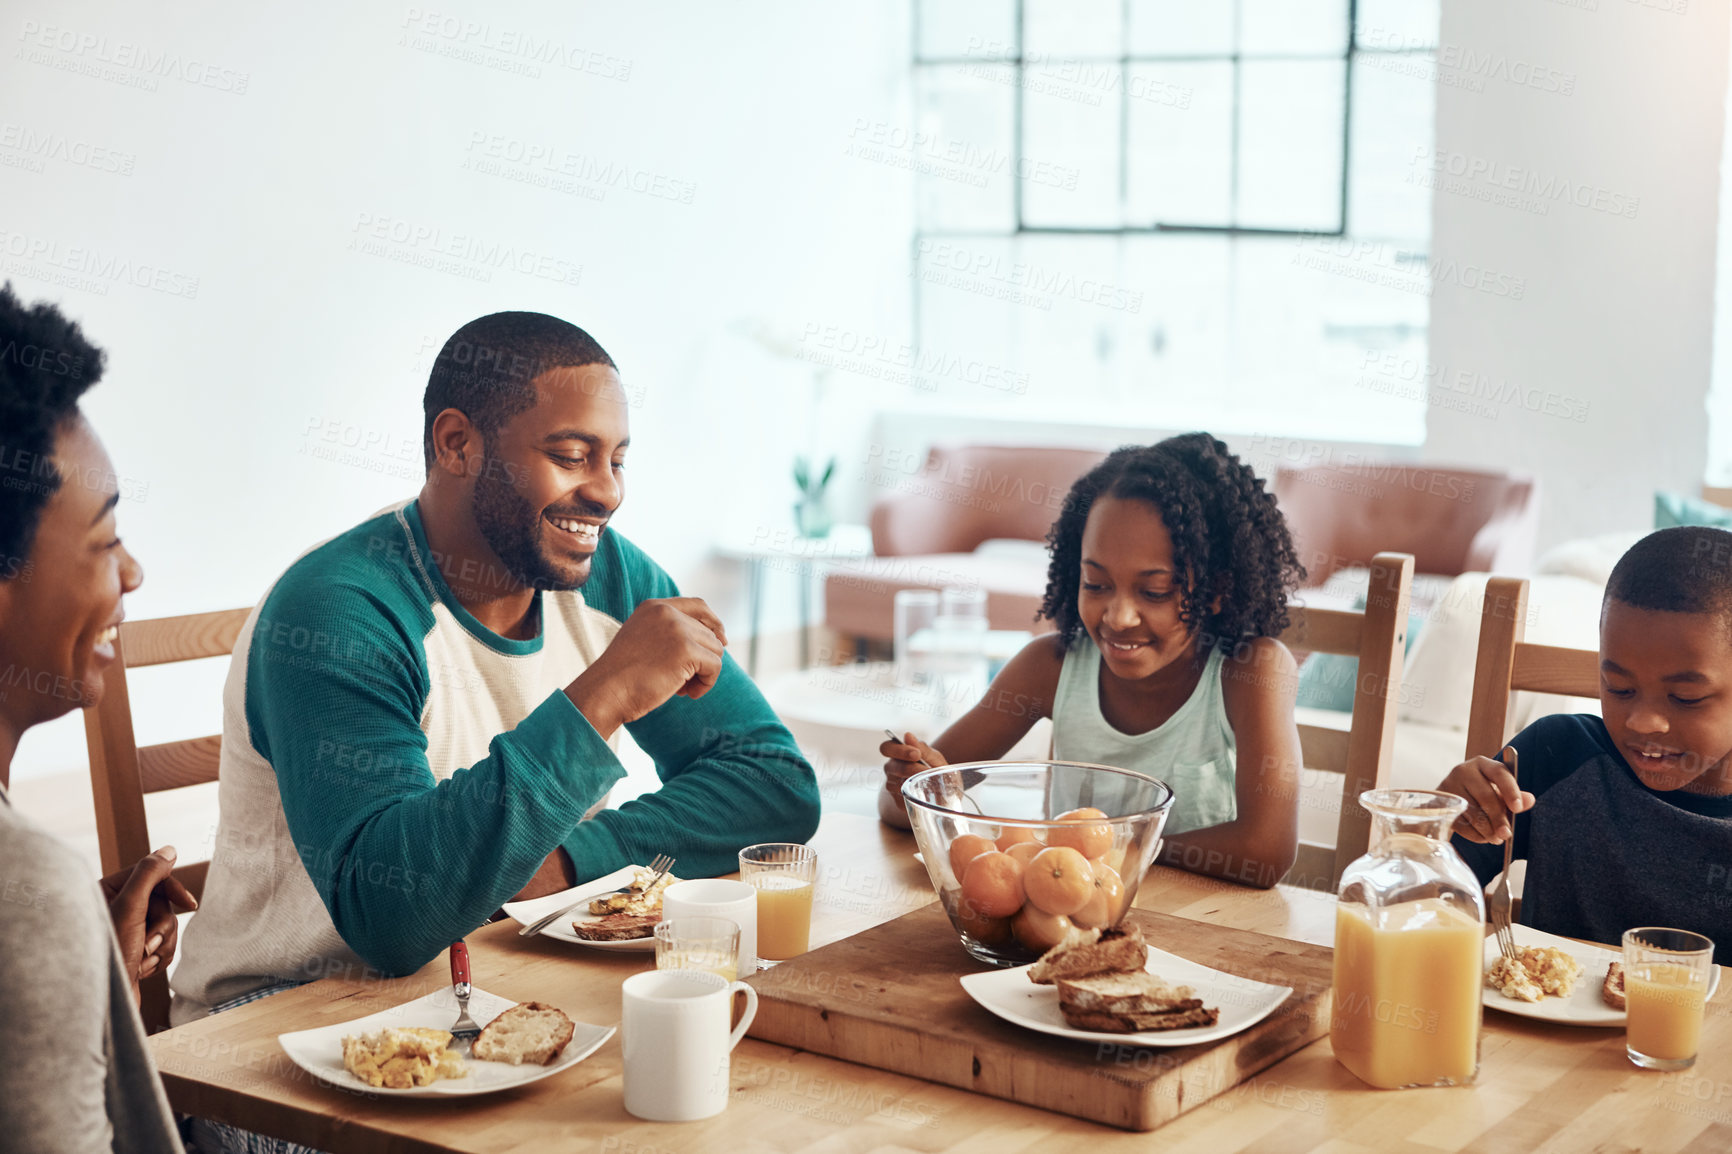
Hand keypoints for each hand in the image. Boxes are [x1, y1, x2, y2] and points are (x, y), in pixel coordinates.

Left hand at [99, 845, 198, 1003]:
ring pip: (165, 925)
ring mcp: (125, 933)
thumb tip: (169, 850)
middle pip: (161, 903)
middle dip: (161, 927)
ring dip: (162, 946)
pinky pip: (163, 945)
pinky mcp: (134, 952)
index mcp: (105, 893)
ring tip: (144, 962)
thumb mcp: (130, 908)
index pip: (151, 876)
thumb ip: (149, 874)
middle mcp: (113, 911)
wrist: (104, 1005)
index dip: (172, 889)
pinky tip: (143, 971)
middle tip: (147, 945)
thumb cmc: (111, 955)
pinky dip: (159, 959)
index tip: (189, 905)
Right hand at [566, 597, 726, 736]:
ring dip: (703, 674)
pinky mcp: (687, 650)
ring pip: (715, 650)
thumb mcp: (644, 643)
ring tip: (681, 689)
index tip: (722, 641)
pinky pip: (715, 667)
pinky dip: (706, 684)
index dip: (714, 623)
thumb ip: (670, 634)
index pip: (698, 605)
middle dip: (702, 661)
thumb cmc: (622, 678)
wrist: (605, 692)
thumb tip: (714, 642)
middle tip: (683, 684)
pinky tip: (686, 694)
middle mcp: (667, 612)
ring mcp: (677, 629)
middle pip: (710, 634)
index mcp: (654, 607)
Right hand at [880, 732, 945, 798]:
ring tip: (931, 783)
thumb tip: (907, 735)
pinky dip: (915, 794)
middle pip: (891, 767)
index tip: (916, 754)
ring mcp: (891, 784)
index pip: (886, 748)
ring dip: (914, 782)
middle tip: (925, 770)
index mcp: (897, 753)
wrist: (940, 791)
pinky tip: (925, 792)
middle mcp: (891, 768)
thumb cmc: (935, 769)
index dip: (899, 751)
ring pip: (896, 783)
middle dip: (909, 768)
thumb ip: (922, 748)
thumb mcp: (934, 758)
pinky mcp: (897, 800)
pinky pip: (902, 797)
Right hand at [1439, 748, 1534, 843]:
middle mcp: (1463, 771)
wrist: (1453, 796)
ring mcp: (1449, 786)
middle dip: (1498, 818)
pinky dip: (1474, 834)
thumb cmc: (1482, 792)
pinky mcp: (1440, 804)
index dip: (1510, 791)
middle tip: (1506, 834)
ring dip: (1487, 830)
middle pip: (1485, 795)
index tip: (1518, 809)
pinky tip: (1483, 837)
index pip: (1499, 773)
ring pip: (1472, 812)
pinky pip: (1460, 823)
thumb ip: (1516, 797)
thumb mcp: (1500, 791)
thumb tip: (1529, 801)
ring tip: (1496, 839)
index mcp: (1483, 764)